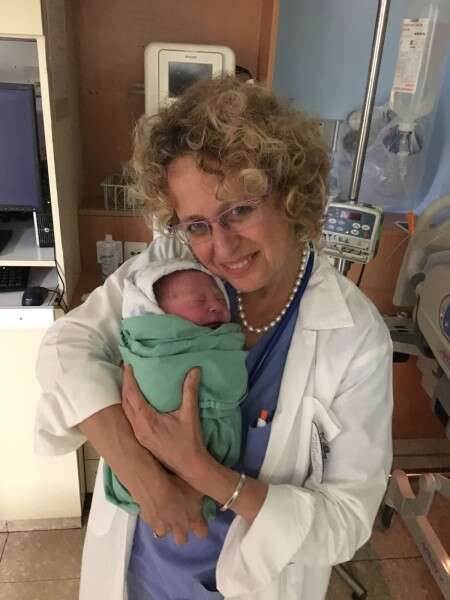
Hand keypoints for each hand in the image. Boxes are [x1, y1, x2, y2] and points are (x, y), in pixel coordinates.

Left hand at [122, 364, 208, 479]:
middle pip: (125, 402)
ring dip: (125, 395)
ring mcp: (139, 435)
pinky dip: (129, 406)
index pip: (132, 395)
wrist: (190, 467)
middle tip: (126, 368)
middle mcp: (138, 428)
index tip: (128, 364)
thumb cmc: (190, 441)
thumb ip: (190, 390)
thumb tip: (194, 370)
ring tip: (129, 380)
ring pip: (126, 411)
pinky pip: (130, 418)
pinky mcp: (142, 439)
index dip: (128, 378)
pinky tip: (135, 401)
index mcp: (146, 420)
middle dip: (124, 384)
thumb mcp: (190, 414)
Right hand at [133, 467, 207, 543]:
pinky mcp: (147, 522)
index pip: (202, 533)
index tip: (201, 521)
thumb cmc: (178, 485)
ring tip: (164, 512)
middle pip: (181, 540)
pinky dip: (153, 517)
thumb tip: (215, 493)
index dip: (202, 527)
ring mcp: (161, 527)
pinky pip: (152, 523)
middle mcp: (178, 528)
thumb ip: (204, 494)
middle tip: (180, 519)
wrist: (152, 486)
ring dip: (165, 526)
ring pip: (164, 534)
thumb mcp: (197, 486)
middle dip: (182, 532)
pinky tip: (153, 506)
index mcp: (193, 520)